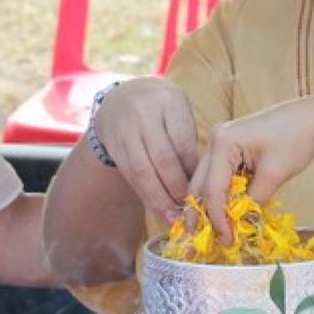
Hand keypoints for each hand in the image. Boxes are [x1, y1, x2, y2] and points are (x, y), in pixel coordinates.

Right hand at [93, 77, 200, 221]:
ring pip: (142, 170)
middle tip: (189, 210)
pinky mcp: (112, 143)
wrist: (124, 97)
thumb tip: (198, 185)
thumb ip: (187, 142)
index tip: (201, 193)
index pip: (183, 144)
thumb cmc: (162, 109)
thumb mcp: (179, 113)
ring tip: (171, 217)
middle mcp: (143, 112)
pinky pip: (129, 174)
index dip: (192, 173)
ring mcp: (124, 128)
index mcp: (169, 101)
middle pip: (162, 159)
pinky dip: (144, 194)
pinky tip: (156, 208)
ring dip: (158, 198)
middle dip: (176, 189)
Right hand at [190, 97, 313, 241]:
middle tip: (210, 240)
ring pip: (206, 182)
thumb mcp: (276, 174)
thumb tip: (241, 225)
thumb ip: (254, 200)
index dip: (218, 218)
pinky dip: (223, 196)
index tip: (227, 240)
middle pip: (200, 185)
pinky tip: (228, 213)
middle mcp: (215, 141)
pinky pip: (219, 177)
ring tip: (219, 231)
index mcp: (223, 142)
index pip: (212, 189)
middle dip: (204, 214)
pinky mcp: (230, 150)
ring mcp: (220, 144)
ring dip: (212, 206)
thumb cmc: (298, 138)